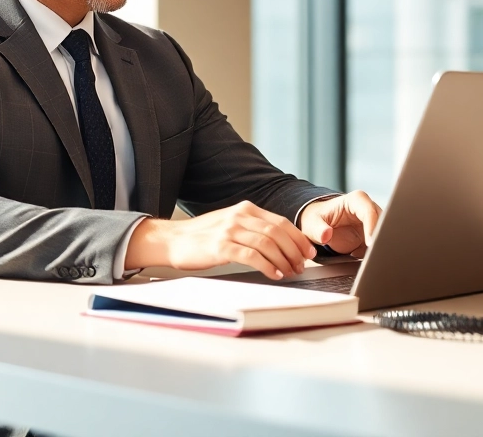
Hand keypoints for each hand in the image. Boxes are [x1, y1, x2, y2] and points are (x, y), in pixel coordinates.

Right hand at [124, 201, 316, 279]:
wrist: (173, 240)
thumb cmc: (203, 237)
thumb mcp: (230, 224)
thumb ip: (253, 228)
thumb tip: (282, 243)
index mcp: (245, 209)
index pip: (281, 222)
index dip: (298, 238)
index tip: (309, 252)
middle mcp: (239, 216)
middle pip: (278, 232)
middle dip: (295, 251)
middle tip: (302, 265)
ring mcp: (230, 230)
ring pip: (268, 244)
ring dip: (284, 260)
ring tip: (291, 272)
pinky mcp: (221, 246)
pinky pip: (252, 256)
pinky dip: (268, 266)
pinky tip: (275, 274)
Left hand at [298, 191, 380, 256]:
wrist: (318, 226)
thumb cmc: (316, 220)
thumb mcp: (312, 224)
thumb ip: (318, 230)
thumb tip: (326, 235)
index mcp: (356, 200)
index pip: (369, 212)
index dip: (372, 227)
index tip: (370, 244)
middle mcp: (368, 209)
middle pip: (383, 223)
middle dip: (380, 239)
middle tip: (372, 255)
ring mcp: (373, 222)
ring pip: (385, 235)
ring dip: (378, 247)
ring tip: (362, 256)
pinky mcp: (373, 235)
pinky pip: (379, 245)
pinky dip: (373, 253)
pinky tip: (356, 255)